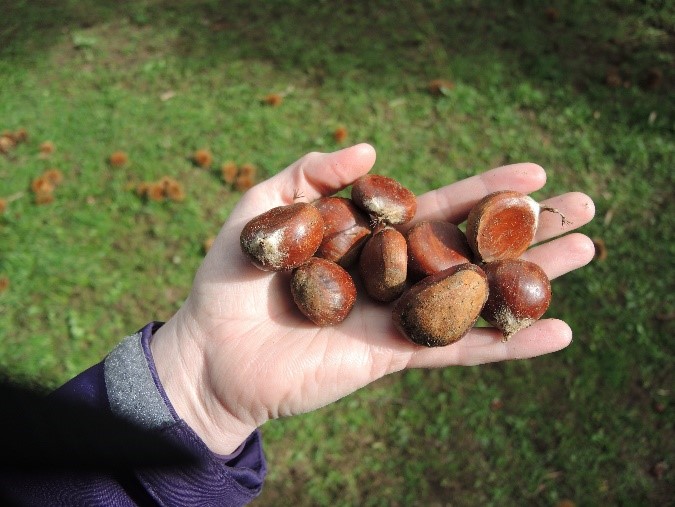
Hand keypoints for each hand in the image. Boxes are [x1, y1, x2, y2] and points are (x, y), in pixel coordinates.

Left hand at [151, 144, 594, 453]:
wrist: (213, 356)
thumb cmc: (229, 282)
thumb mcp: (262, 210)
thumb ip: (311, 174)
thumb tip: (372, 148)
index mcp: (369, 238)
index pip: (438, 209)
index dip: (485, 191)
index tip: (534, 174)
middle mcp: (393, 275)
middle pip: (471, 248)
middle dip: (526, 229)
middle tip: (584, 208)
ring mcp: (399, 317)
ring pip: (476, 295)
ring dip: (532, 277)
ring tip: (587, 254)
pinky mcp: (395, 356)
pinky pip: (459, 350)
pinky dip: (508, 344)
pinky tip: (558, 332)